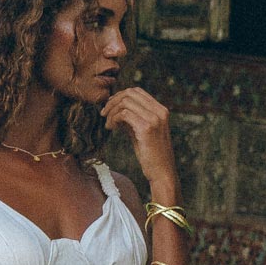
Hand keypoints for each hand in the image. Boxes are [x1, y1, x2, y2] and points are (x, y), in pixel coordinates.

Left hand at [105, 84, 178, 200]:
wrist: (162, 173)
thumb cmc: (151, 155)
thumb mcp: (142, 132)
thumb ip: (132, 118)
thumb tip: (115, 108)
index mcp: (161, 110)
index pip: (137, 91)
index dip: (120, 96)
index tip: (110, 107)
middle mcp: (160, 111)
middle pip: (130, 93)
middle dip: (113, 101)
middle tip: (104, 113)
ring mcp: (154, 119)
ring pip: (125, 102)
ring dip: (111, 111)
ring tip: (108, 124)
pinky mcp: (146, 128)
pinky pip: (124, 114)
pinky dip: (113, 119)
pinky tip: (111, 128)